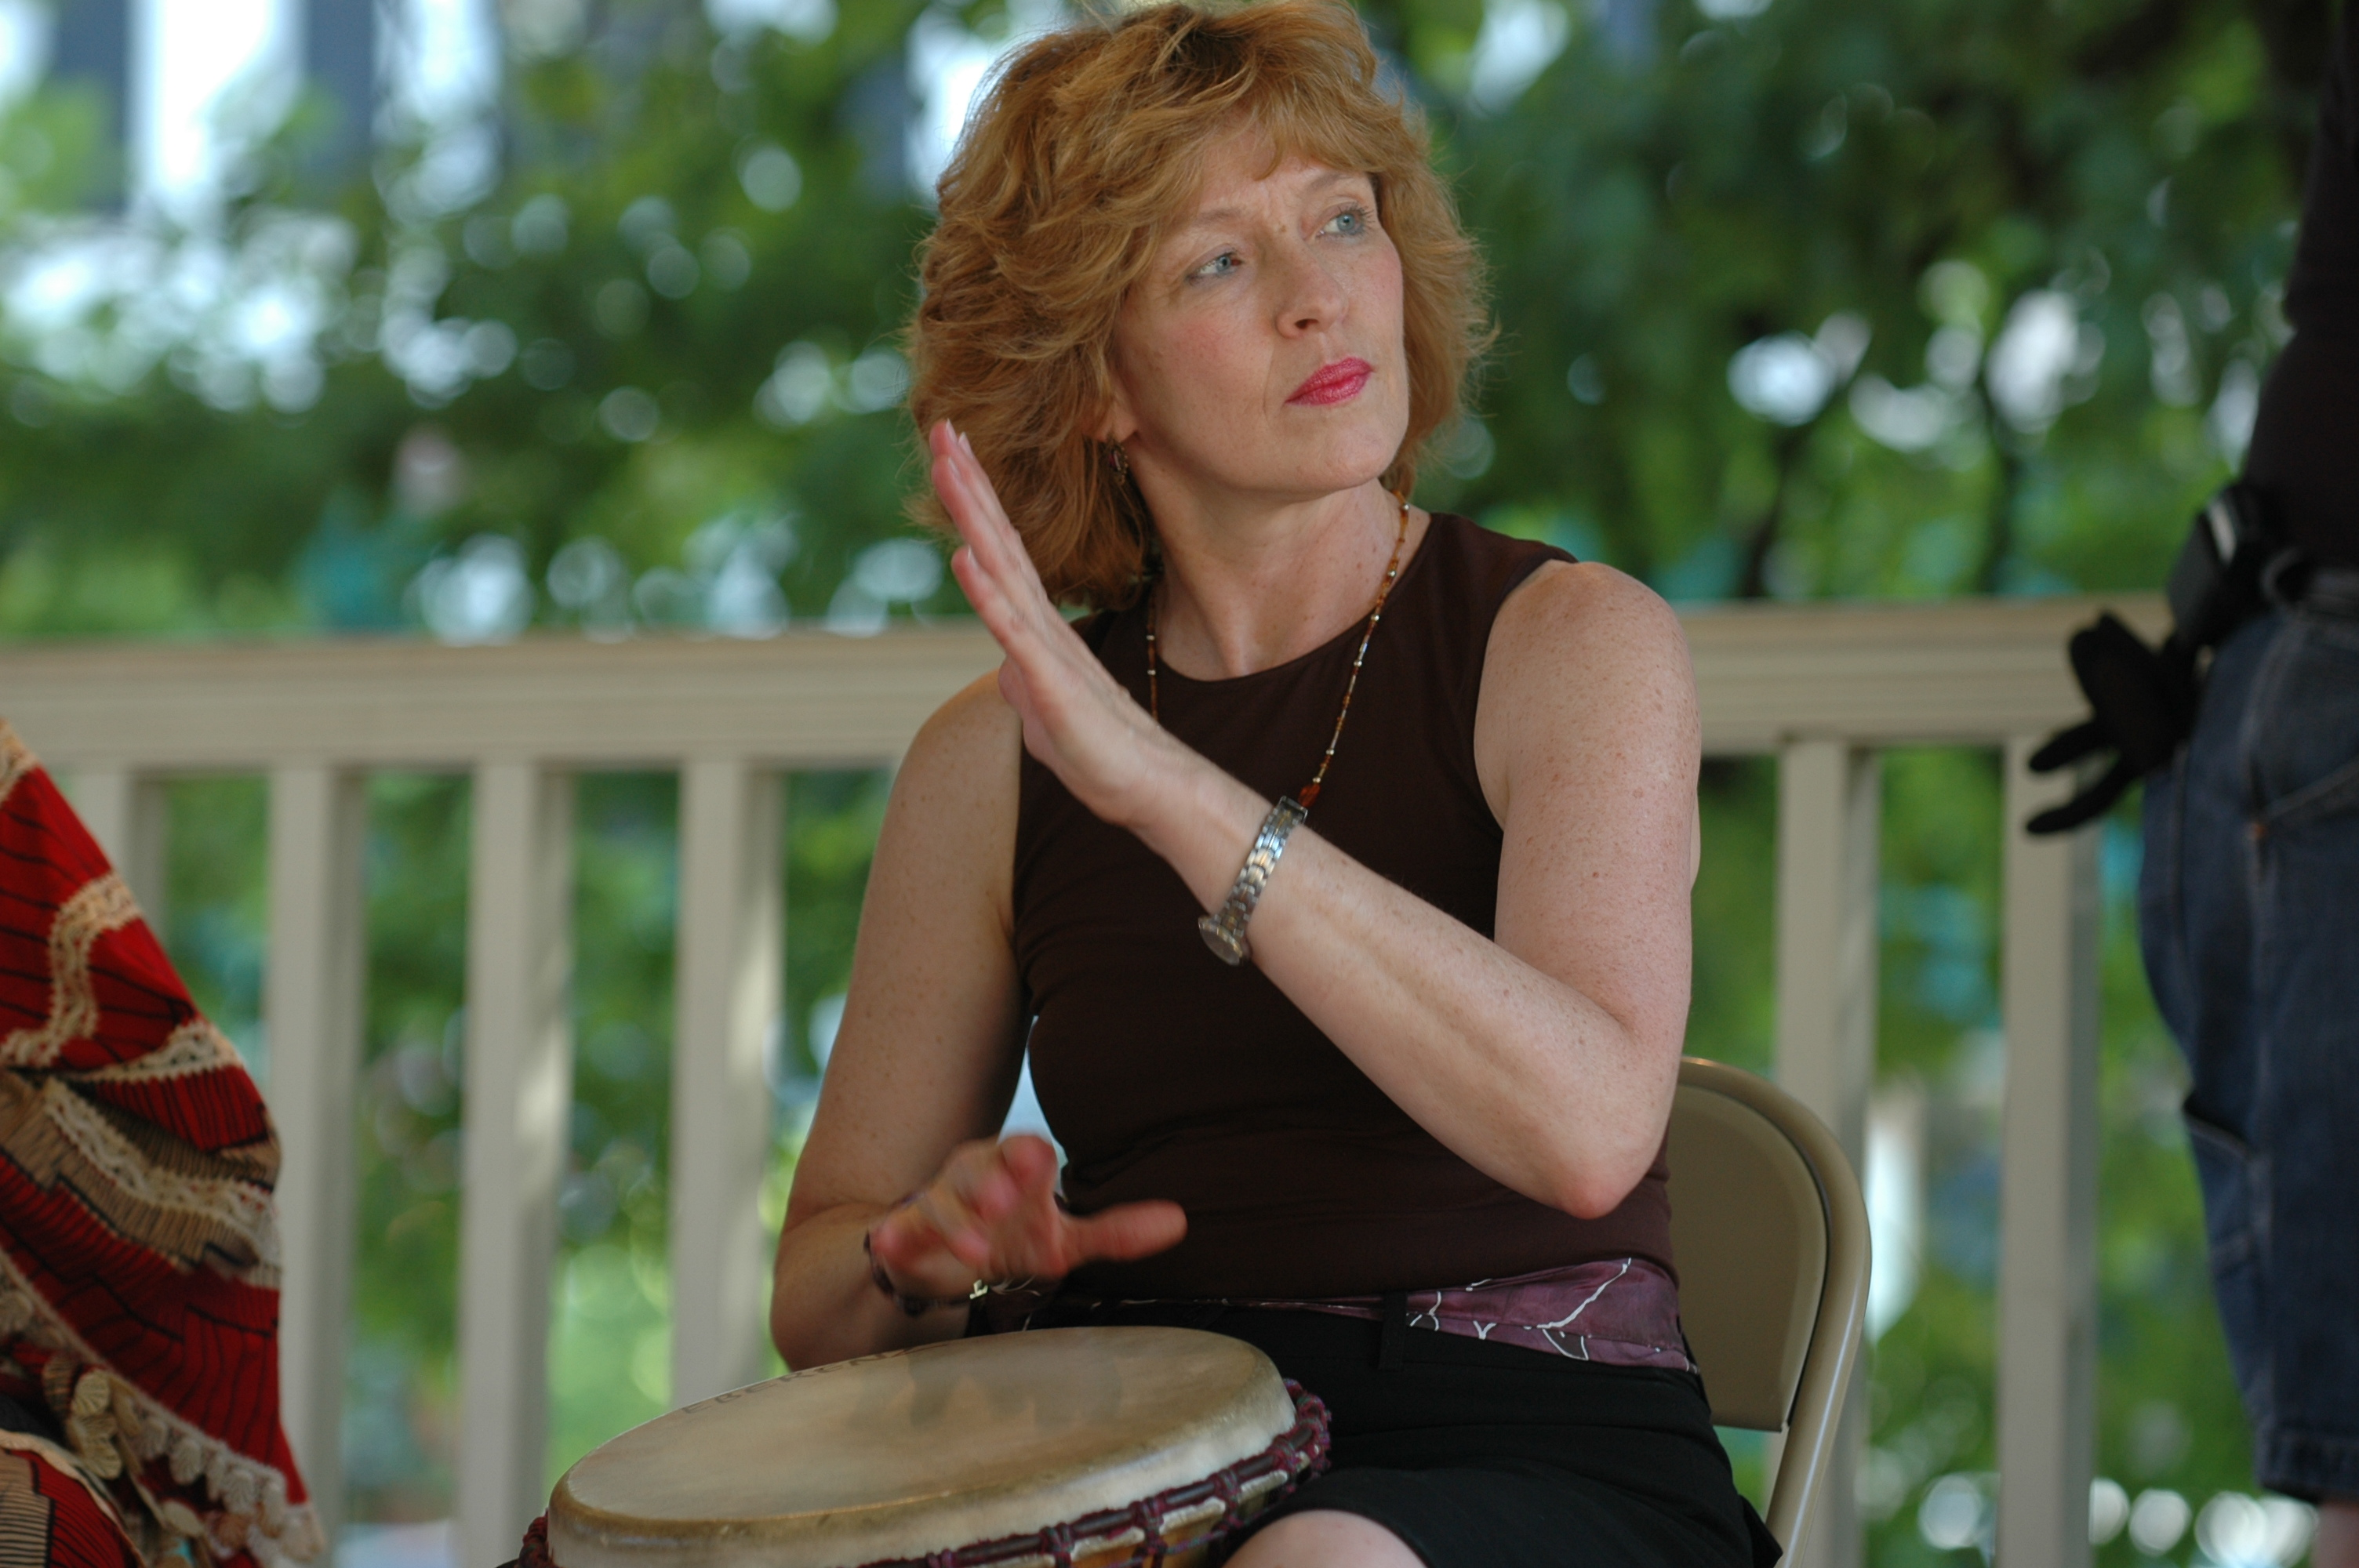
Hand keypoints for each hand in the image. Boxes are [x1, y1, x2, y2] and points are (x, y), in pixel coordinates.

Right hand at [865, 1134, 1186, 1300]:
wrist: (941, 1257)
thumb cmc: (1009, 1235)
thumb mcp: (1060, 1238)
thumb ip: (1114, 1232)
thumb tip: (1180, 1221)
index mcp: (1015, 1171)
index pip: (1025, 1153)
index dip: (1029, 1158)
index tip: (1037, 1164)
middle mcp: (975, 1178)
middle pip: (979, 1167)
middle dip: (990, 1180)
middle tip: (1005, 1201)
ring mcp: (939, 1204)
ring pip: (942, 1200)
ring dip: (956, 1221)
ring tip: (974, 1247)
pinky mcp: (907, 1232)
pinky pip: (901, 1229)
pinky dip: (896, 1234)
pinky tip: (892, 1240)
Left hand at [930, 420, 1179, 829]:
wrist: (1149, 788)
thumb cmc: (1099, 752)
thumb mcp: (1044, 713)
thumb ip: (1022, 682)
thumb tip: (1003, 667)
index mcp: (1037, 628)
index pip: (1000, 552)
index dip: (976, 502)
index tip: (952, 453)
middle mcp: (1042, 626)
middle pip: (998, 542)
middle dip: (969, 485)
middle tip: (940, 427)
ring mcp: (1047, 651)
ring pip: (1003, 571)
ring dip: (973, 517)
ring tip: (947, 466)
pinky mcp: (1053, 685)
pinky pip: (1013, 635)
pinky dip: (987, 596)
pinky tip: (964, 559)